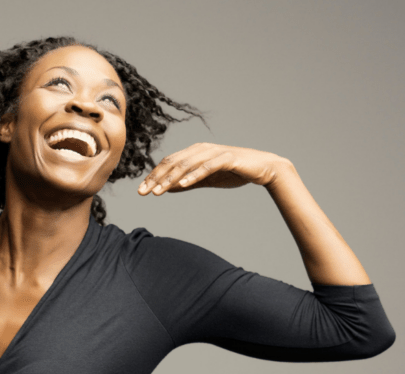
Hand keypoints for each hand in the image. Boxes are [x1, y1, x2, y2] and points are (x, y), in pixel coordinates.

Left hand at [137, 143, 292, 195]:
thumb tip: (166, 188)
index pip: (168, 163)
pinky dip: (194, 175)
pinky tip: (182, 185)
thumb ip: (187, 183)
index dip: (153, 176)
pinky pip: (207, 167)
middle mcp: (201, 149)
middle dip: (156, 178)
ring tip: (159, 192)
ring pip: (187, 164)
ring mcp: (214, 152)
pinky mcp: (227, 158)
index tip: (141, 191)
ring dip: (171, 179)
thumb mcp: (206, 180)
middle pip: (173, 163)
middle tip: (144, 193)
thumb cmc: (234, 172)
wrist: (263, 168)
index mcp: (194, 152)